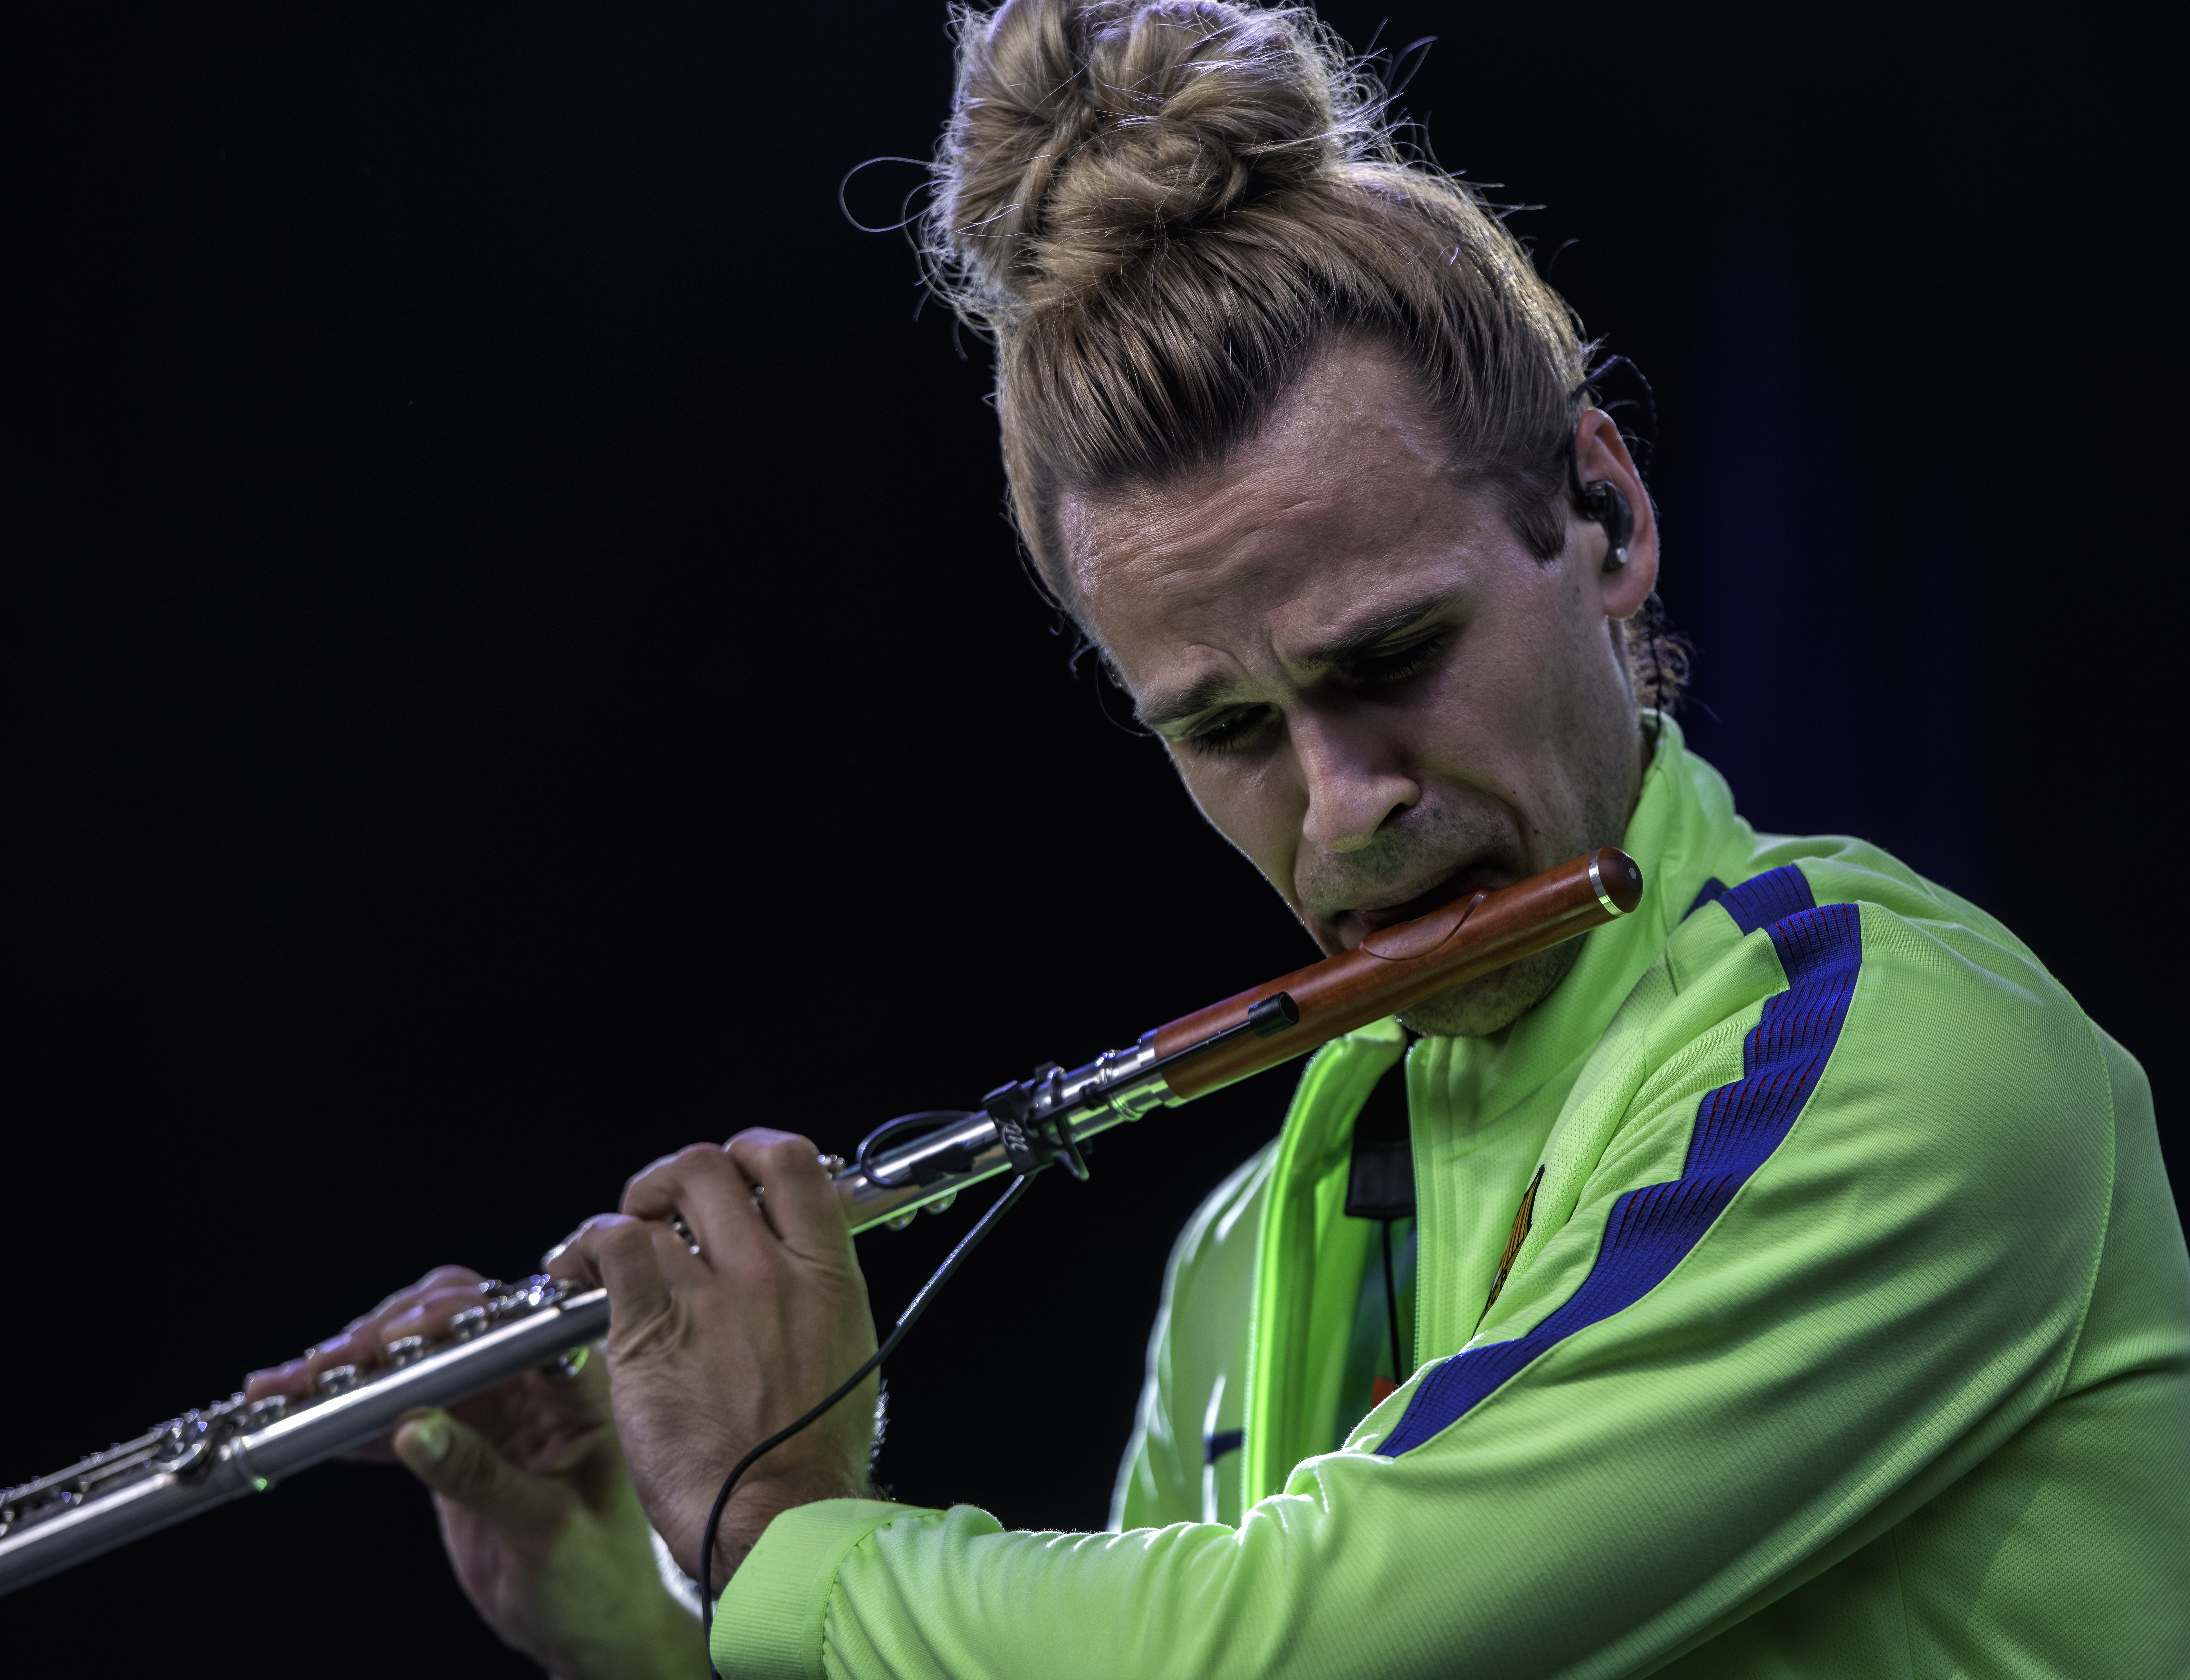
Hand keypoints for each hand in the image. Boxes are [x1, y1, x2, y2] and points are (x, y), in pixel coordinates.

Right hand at [246, 1268, 696, 1679]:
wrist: (590, 1629)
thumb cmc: (599, 1580)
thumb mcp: (544, 1528)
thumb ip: (480, 1475)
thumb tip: (413, 1425)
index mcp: (579, 1385)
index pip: (515, 1324)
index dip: (454, 1320)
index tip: (397, 1337)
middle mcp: (534, 1383)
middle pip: (453, 1330)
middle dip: (386, 1335)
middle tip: (327, 1362)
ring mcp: (491, 1410)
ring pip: (415, 1367)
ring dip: (353, 1373)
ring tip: (289, 1385)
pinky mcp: (456, 1442)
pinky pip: (397, 1414)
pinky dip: (351, 1419)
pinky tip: (303, 1419)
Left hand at [552, 1129, 879, 1591]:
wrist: (778, 1517)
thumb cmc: (811, 1456)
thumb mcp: (845, 1353)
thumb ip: (816, 1297)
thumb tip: (793, 1267)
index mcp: (827, 1274)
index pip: (789, 1163)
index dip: (749, 1150)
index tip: (731, 1169)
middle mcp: (770, 1272)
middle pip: (710, 1167)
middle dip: (674, 1176)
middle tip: (658, 1207)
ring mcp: (711, 1300)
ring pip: (655, 1204)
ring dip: (625, 1213)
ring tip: (606, 1246)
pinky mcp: (651, 1332)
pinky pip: (611, 1249)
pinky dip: (585, 1247)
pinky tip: (573, 1269)